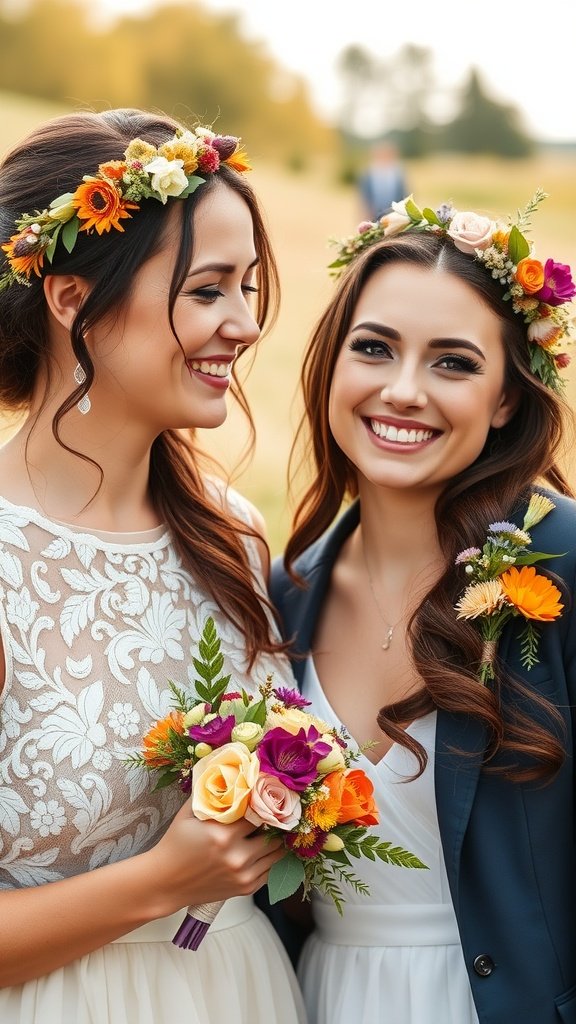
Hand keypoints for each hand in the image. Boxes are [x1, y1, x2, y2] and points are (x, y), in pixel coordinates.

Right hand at [145, 802, 284, 915]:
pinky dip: (270, 860)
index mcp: (224, 834)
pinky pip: (269, 872)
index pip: (258, 814)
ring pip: (275, 854)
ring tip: (273, 831)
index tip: (265, 800)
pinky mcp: (245, 888)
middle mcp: (237, 856)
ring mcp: (243, 875)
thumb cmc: (176, 844)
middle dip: (272, 824)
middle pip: (272, 834)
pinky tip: (266, 850)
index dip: (262, 806)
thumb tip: (227, 775)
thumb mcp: (188, 814)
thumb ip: (209, 794)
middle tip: (273, 815)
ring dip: (276, 842)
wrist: (165, 882)